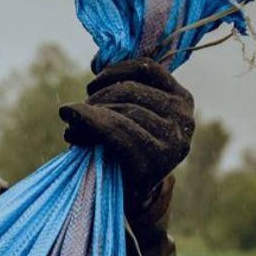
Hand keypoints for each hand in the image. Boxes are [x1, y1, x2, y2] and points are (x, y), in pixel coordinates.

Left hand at [59, 58, 194, 198]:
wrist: (128, 196)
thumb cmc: (123, 148)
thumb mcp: (129, 113)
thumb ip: (122, 87)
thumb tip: (98, 58)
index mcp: (181, 99)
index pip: (147, 68)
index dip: (113, 71)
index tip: (91, 85)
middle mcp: (184, 118)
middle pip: (130, 90)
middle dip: (96, 100)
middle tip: (73, 115)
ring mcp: (173, 141)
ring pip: (123, 111)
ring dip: (88, 117)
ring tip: (70, 130)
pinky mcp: (156, 161)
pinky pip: (117, 133)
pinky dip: (89, 128)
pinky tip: (71, 134)